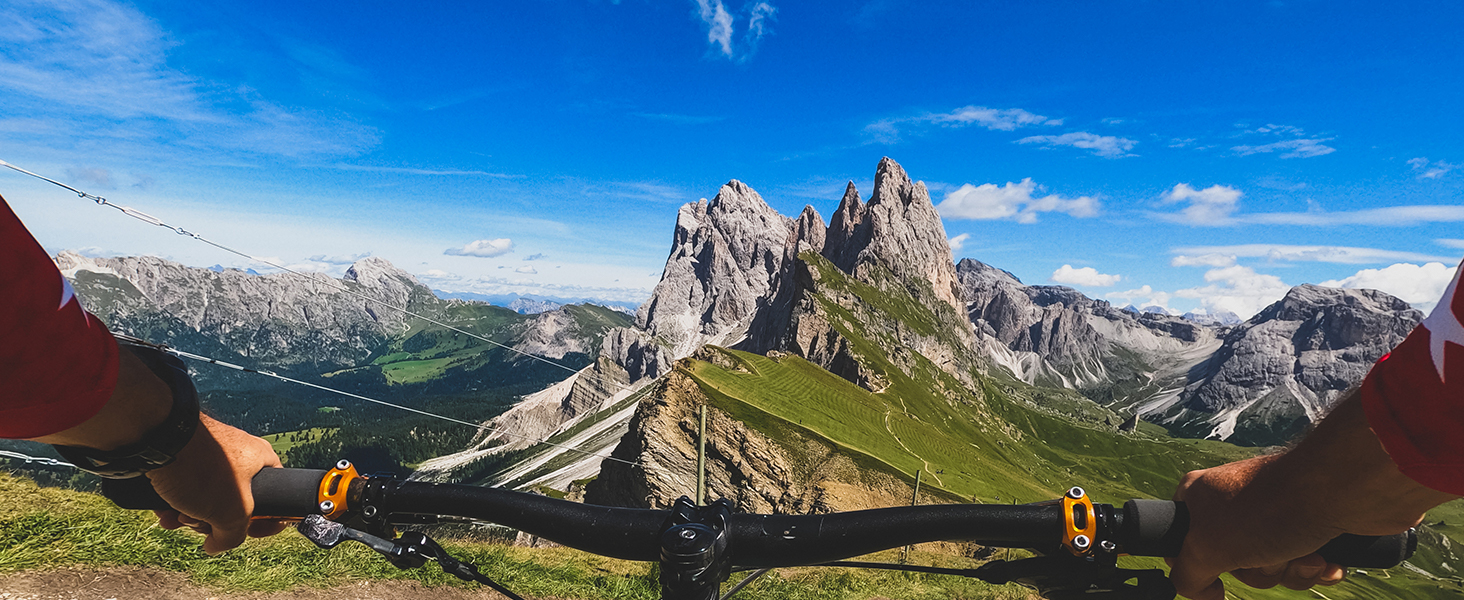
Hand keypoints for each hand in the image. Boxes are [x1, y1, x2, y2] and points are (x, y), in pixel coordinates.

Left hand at [146, 414, 289, 554]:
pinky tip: (163, 511)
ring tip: (177, 517)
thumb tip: (218, 544)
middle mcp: (238, 454)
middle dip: (216, 521)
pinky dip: (173, 503)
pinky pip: (183, 487)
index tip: (252, 532)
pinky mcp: (182, 455)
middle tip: (204, 523)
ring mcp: (209, 454)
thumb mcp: (232, 513)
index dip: (266, 520)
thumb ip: (234, 536)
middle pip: (235, 502)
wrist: (156, 438)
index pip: (278, 495)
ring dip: (191, 515)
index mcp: (262, 460)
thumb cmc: (202, 468)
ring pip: (206, 497)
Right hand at [1167, 392, 1454, 598]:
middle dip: (1256, 569)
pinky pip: (1303, 558)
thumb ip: (1186, 573)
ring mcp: (1273, 510)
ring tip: (1307, 554)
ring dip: (1290, 569)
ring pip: (1269, 563)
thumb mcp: (1208, 548)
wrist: (1344, 488)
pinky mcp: (1308, 519)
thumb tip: (1194, 588)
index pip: (1178, 533)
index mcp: (1201, 495)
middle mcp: (1234, 500)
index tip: (1213, 568)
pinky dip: (1316, 565)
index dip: (1192, 560)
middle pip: (1229, 559)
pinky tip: (1327, 558)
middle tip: (1266, 555)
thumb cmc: (1270, 510)